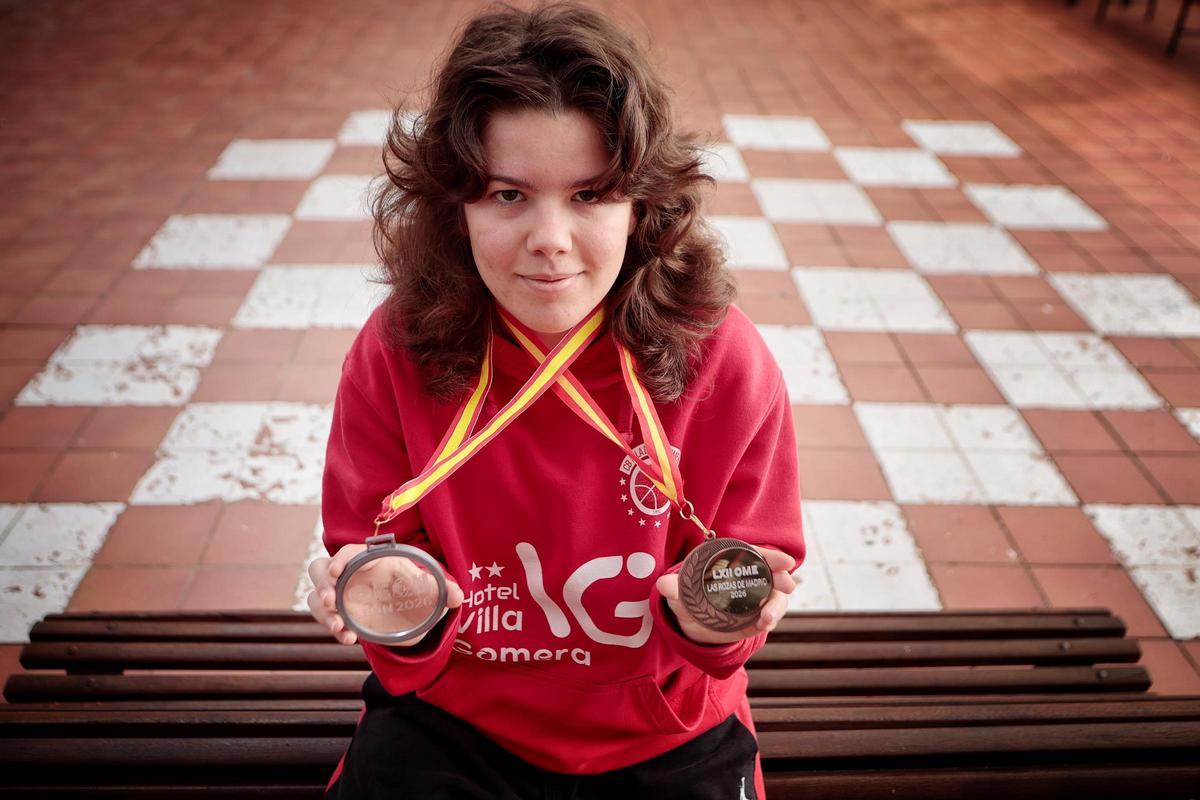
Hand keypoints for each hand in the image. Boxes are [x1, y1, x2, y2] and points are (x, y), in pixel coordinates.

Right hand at [307, 543, 463, 645]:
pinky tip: (348, 638)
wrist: (407, 609)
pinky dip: (332, 628)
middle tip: (332, 601)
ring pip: (316, 595)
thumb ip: (443, 589)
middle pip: (320, 570)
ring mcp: (341, 593)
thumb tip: (458, 596)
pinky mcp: (338, 612)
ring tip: (340, 626)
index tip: (337, 571)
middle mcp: (350, 573)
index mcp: (371, 558)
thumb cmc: (413, 588)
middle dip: (322, 584)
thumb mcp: (429, 588)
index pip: (349, 551)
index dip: (340, 558)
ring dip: (322, 611)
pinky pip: (325, 617)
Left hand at [655, 546, 795, 644]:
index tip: (785, 561)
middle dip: (781, 580)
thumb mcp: (679, 592)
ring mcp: (756, 599)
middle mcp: (749, 578)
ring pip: (774, 599)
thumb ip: (674, 588)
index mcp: (731, 562)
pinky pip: (767, 619)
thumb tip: (662, 584)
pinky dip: (767, 622)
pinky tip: (763, 625)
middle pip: (772, 575)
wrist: (691, 622)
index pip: (755, 555)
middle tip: (786, 586)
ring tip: (767, 618)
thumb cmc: (687, 597)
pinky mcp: (756, 619)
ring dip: (775, 607)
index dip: (771, 557)